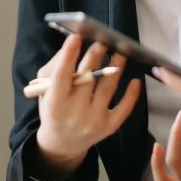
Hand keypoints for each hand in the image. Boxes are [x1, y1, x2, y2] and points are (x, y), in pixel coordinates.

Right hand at [35, 35, 140, 176]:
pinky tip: (135, 81)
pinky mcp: (108, 127)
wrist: (62, 143)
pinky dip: (131, 94)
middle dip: (95, 57)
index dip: (68, 56)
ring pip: (107, 89)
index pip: (61, 76)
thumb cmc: (54, 108)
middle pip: (87, 79)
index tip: (76, 37)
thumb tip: (74, 45)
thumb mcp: (44, 90)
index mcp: (55, 103)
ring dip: (115, 68)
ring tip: (120, 53)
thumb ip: (56, 67)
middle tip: (102, 41)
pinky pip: (124, 109)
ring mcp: (93, 121)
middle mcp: (74, 114)